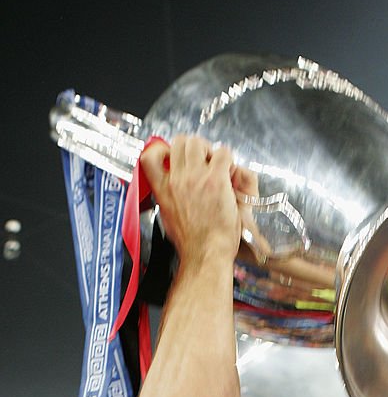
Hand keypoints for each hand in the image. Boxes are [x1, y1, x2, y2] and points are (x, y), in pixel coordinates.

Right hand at [140, 135, 240, 265]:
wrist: (206, 254)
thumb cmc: (192, 244)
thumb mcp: (168, 219)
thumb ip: (167, 199)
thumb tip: (170, 191)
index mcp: (163, 190)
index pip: (149, 155)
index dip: (163, 150)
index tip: (173, 156)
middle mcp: (176, 180)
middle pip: (180, 142)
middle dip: (193, 147)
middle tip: (203, 160)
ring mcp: (195, 178)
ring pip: (199, 142)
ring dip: (210, 150)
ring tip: (217, 166)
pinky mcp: (215, 181)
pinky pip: (223, 154)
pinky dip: (228, 159)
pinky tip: (229, 174)